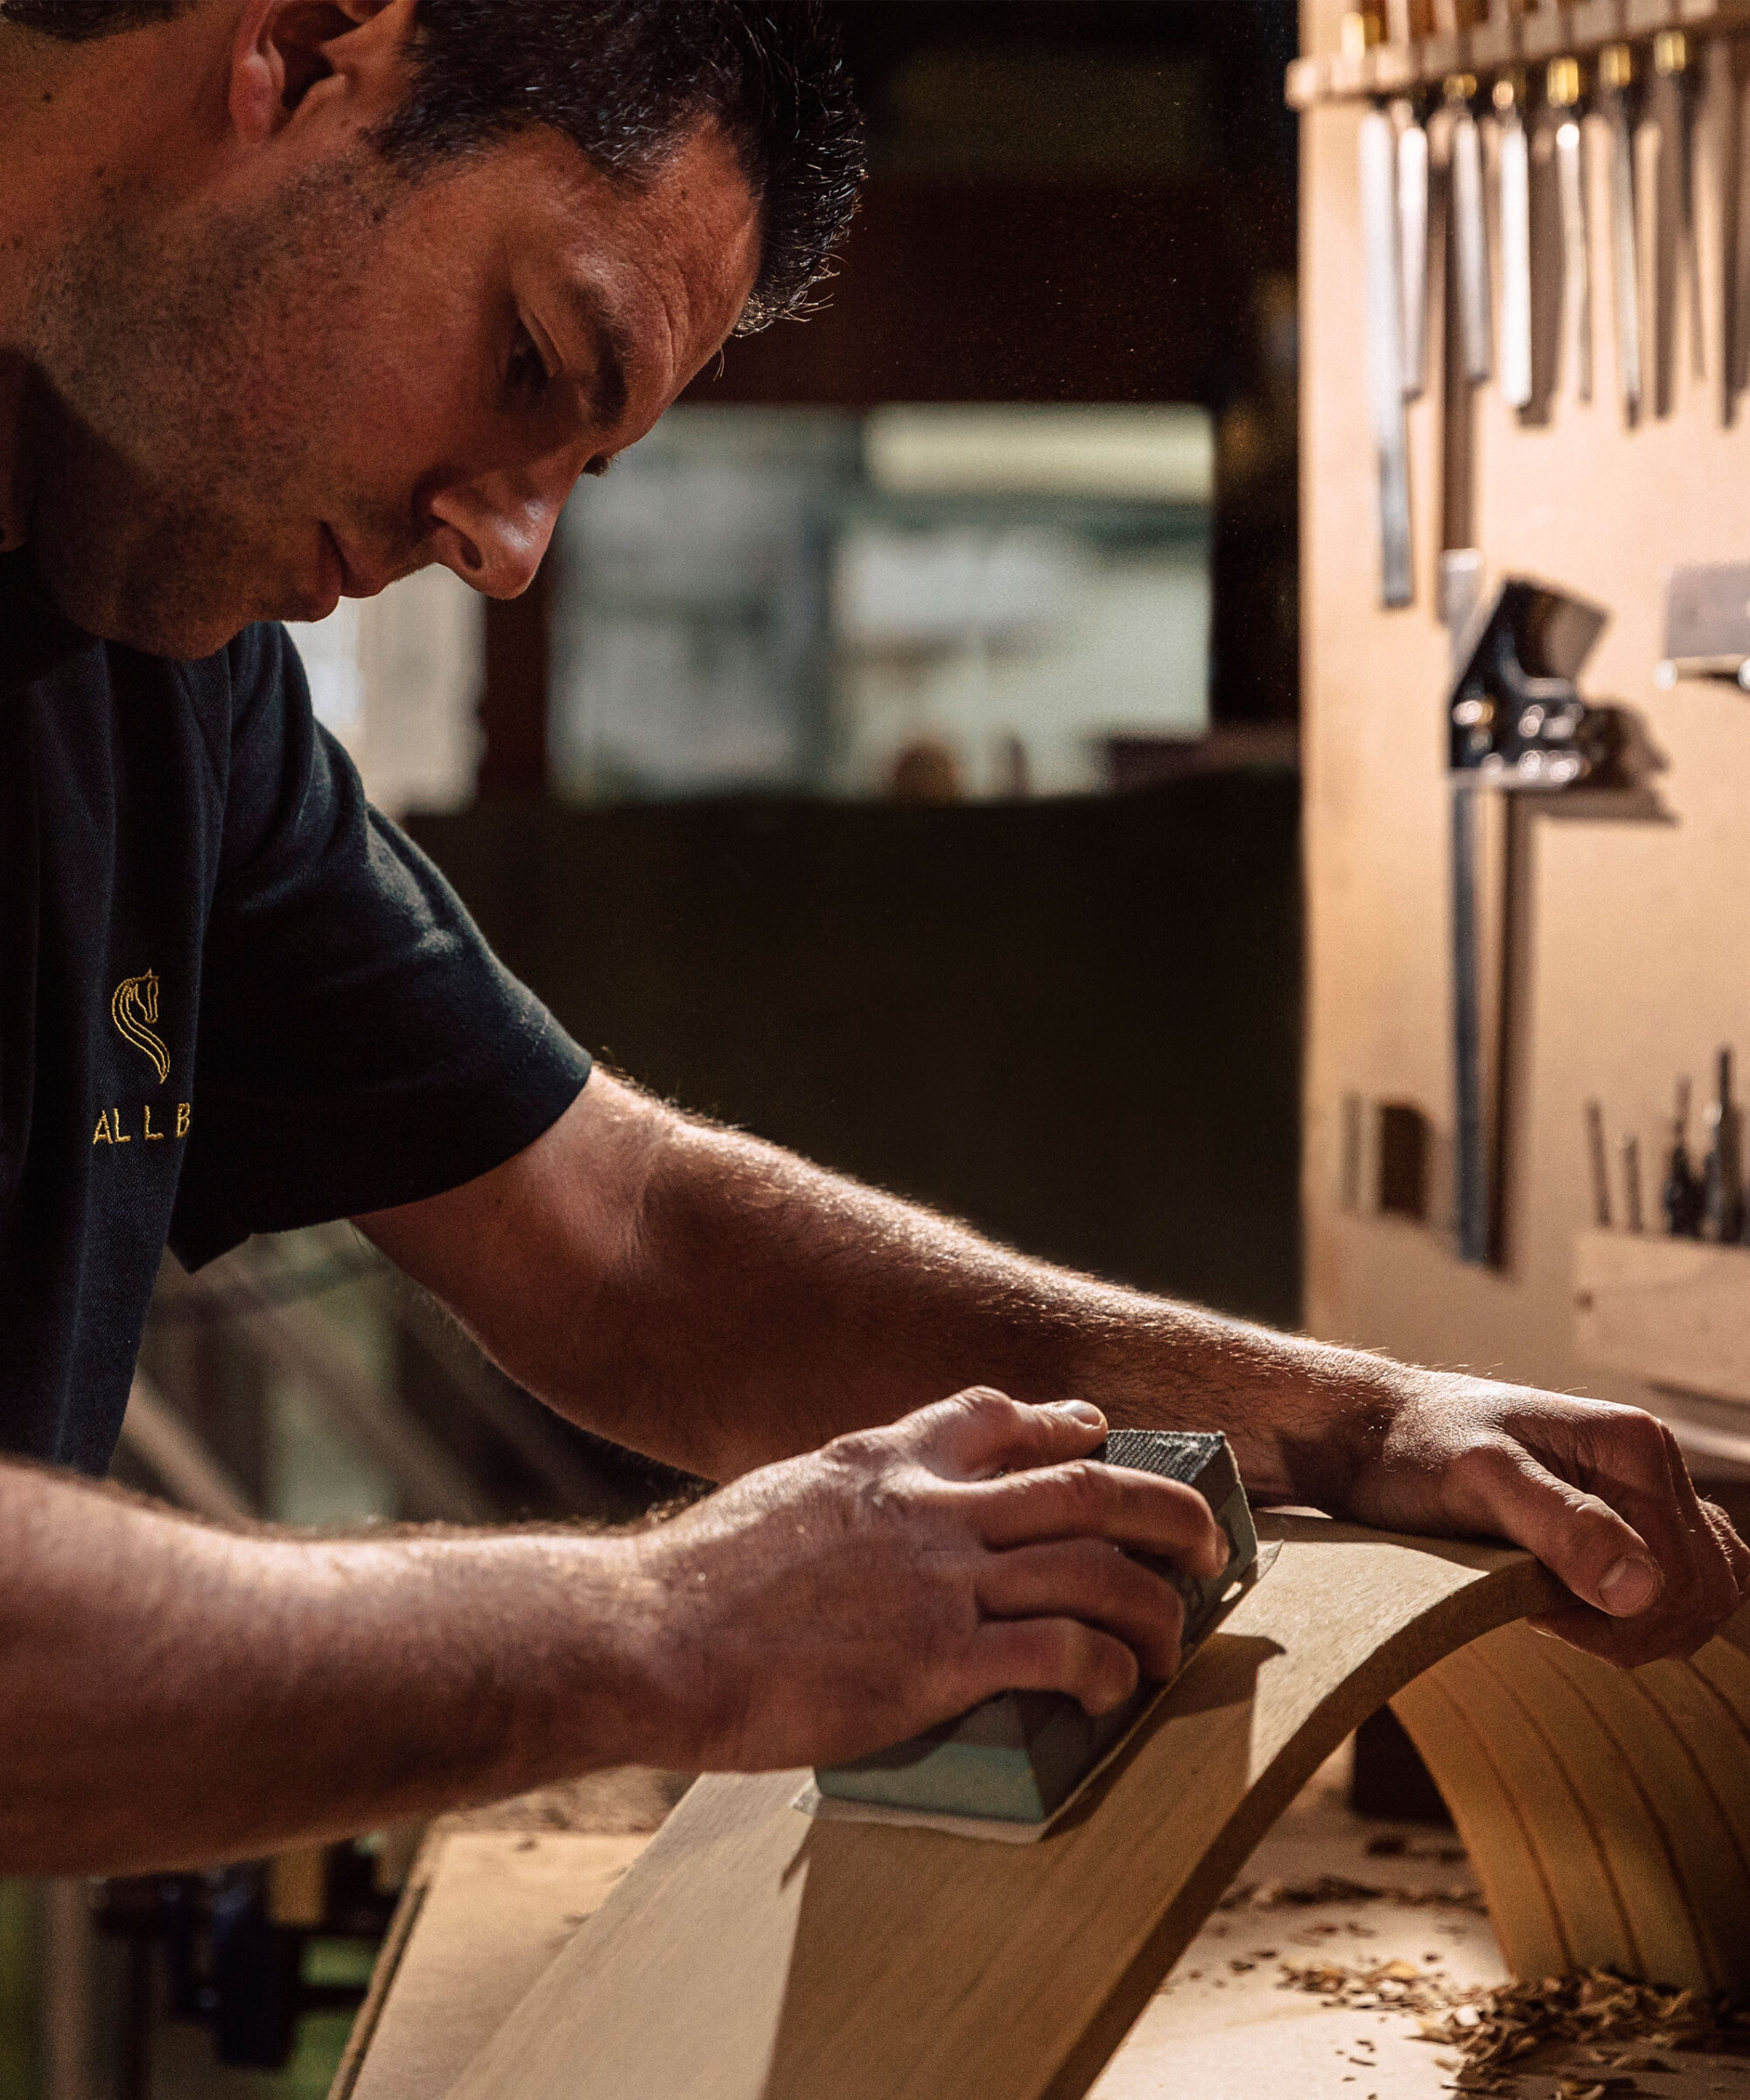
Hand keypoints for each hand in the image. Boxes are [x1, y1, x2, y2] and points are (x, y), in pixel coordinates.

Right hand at [614, 1388, 1227, 1772]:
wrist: (649, 1637)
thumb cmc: (692, 1587)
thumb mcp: (777, 1503)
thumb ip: (842, 1502)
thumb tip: (864, 1527)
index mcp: (880, 1460)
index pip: (995, 1415)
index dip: (1064, 1424)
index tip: (1098, 1435)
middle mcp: (926, 1503)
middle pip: (1084, 1484)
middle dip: (1164, 1508)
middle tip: (1204, 1537)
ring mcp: (939, 1577)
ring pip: (1096, 1568)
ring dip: (1156, 1604)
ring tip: (1173, 1639)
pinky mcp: (939, 1657)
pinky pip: (1062, 1651)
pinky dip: (1108, 1670)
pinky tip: (1115, 1693)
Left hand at [1338, 1374, 1749, 1664]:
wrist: (1377, 1434)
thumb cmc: (1415, 1449)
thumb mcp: (1477, 1484)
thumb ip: (1560, 1528)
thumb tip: (1642, 1590)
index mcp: (1636, 1447)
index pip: (1684, 1577)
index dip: (1622, 1619)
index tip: (1539, 1614)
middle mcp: (1653, 1465)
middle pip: (1702, 1592)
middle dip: (1633, 1627)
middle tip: (1544, 1614)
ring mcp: (1641, 1492)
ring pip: (1695, 1595)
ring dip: (1634, 1625)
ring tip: (1550, 1606)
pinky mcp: (1620, 1517)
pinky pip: (1670, 1584)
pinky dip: (1632, 1613)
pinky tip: (1568, 1604)